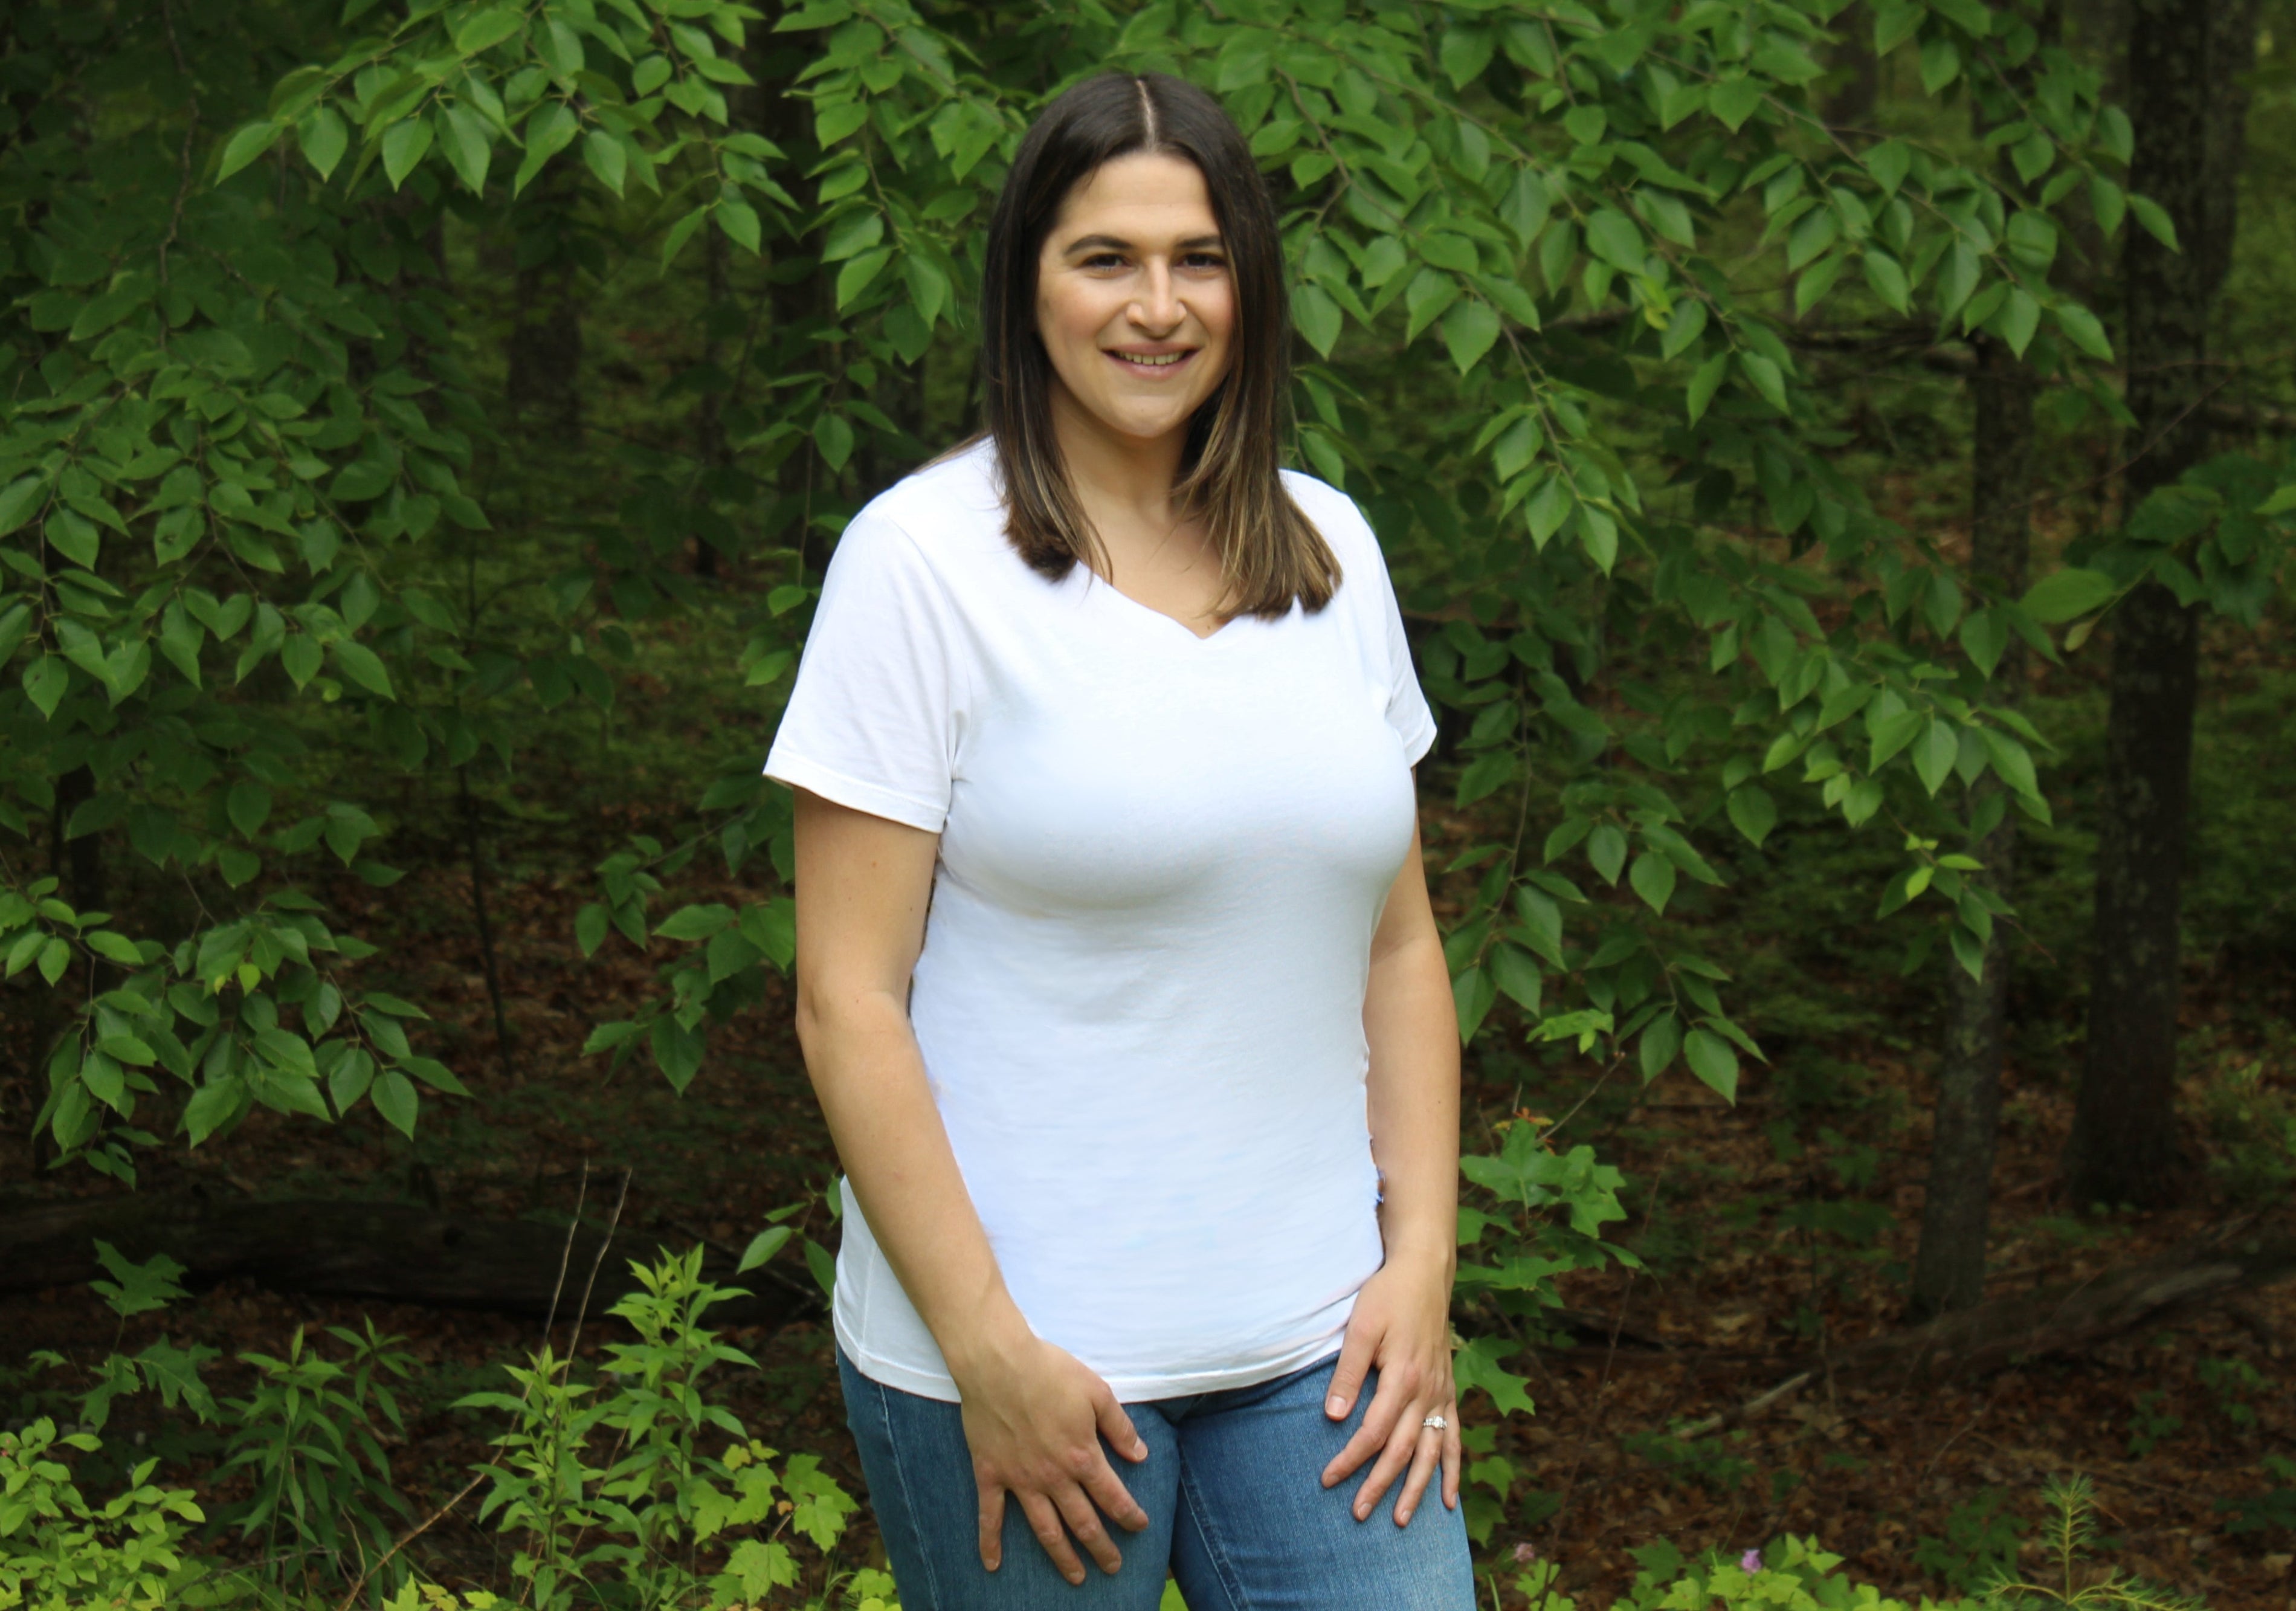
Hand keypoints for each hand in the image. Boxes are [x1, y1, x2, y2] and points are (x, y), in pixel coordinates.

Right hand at [951, 1326, 1151, 1584]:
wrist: (998, 1362)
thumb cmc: (1050, 1371)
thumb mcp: (1097, 1392)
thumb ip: (1119, 1427)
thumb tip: (1141, 1455)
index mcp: (1082, 1456)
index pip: (1113, 1497)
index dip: (1130, 1516)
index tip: (1141, 1527)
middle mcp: (1053, 1476)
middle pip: (1083, 1522)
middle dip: (1101, 1548)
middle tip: (1113, 1567)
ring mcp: (1020, 1480)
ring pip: (1045, 1529)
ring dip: (1062, 1557)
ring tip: (1075, 1578)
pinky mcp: (991, 1474)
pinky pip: (990, 1515)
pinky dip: (990, 1542)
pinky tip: (992, 1565)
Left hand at [1318, 1253, 1460, 1526]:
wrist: (1423, 1273)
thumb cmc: (1386, 1297)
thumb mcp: (1359, 1327)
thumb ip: (1347, 1373)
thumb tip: (1333, 1418)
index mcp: (1402, 1377)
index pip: (1374, 1433)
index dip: (1351, 1459)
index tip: (1328, 1479)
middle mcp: (1426, 1392)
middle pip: (1403, 1451)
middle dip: (1380, 1485)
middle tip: (1359, 1514)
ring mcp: (1441, 1394)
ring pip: (1431, 1453)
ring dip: (1417, 1489)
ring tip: (1400, 1520)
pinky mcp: (1449, 1391)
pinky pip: (1455, 1439)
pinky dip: (1452, 1470)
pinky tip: (1449, 1500)